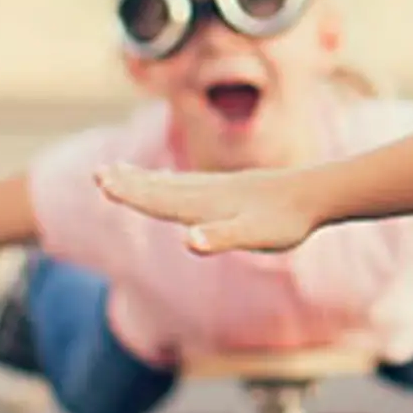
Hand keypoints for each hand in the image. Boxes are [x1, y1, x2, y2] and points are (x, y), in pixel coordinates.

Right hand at [100, 164, 324, 253]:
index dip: (129, 193)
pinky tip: (169, 183)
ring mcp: (217, 189)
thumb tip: (188, 241)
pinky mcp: (230, 190)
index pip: (158, 200)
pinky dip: (170, 183)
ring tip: (119, 171)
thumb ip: (220, 238)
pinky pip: (189, 185)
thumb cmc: (285, 221)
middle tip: (98, 173)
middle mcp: (205, 193)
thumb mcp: (254, 236)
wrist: (315, 194)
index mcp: (203, 206)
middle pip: (157, 188)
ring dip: (143, 180)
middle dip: (127, 183)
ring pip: (171, 184)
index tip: (101, 181)